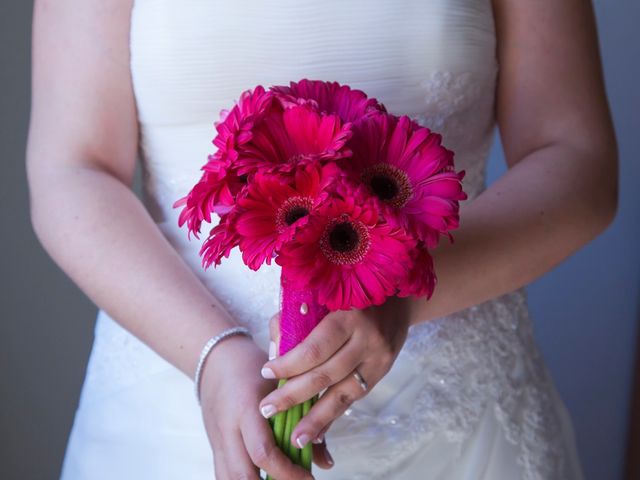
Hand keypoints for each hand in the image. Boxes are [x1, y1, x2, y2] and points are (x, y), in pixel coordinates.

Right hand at [199, 333, 315, 479]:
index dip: (287, 472)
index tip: (308, 478)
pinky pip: (224, 476)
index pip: (263, 452)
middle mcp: (228, 428)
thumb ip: (304, 420)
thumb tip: (326, 462)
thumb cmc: (253, 368)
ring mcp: (217, 440)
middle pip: (243, 475)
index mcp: (246, 408)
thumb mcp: (281, 385)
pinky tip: (262, 479)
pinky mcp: (214, 447)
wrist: (217, 360)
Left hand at [258, 296, 411, 455]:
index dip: (289, 364)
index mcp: (348, 316)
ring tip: (296, 438)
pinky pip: (354, 398)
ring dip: (317, 419)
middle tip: (267, 409)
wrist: (398, 299)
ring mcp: (379, 359)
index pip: (315, 347)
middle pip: (326, 375)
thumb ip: (296, 322)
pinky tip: (318, 431)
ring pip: (343, 394)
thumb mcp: (325, 297)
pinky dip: (334, 416)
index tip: (266, 372)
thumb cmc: (350, 295)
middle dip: (294, 395)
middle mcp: (367, 339)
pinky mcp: (383, 372)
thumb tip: (275, 354)